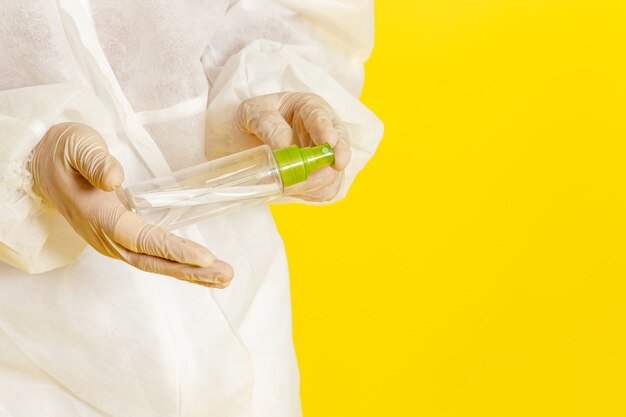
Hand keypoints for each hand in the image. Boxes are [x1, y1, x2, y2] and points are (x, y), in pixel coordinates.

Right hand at [29, 123, 232, 287]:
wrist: (44, 165)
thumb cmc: (65, 153)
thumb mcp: (77, 146)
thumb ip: (95, 161)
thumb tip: (115, 178)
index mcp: (99, 215)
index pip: (141, 238)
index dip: (173, 249)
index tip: (204, 258)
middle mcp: (107, 236)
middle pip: (152, 260)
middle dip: (191, 271)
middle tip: (226, 275)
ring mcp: (114, 241)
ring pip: (154, 262)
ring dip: (189, 272)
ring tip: (223, 277)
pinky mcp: (122, 238)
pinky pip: (152, 255)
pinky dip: (178, 263)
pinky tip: (202, 267)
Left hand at [233, 92, 350, 200]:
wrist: (242, 139)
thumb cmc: (251, 119)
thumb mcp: (252, 111)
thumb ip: (267, 124)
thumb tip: (285, 145)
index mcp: (309, 108)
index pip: (321, 117)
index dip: (326, 130)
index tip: (329, 142)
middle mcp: (323, 131)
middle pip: (339, 146)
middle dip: (335, 160)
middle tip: (330, 169)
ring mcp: (324, 156)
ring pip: (333, 173)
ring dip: (315, 183)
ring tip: (286, 186)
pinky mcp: (319, 176)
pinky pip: (325, 190)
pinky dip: (311, 193)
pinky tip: (291, 190)